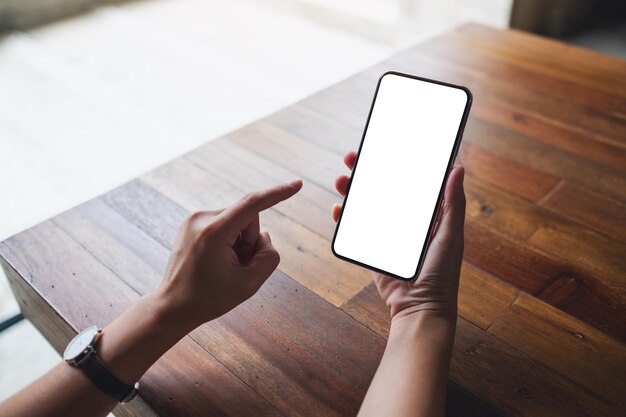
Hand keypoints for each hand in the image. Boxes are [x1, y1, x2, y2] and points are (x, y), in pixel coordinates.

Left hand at [157, 179, 302, 328]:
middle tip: (237, 267)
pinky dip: (229, 241)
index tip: (298, 184)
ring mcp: (194, 219)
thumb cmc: (209, 299)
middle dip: (251, 240)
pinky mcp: (192, 223)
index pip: (253, 204)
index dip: (278, 194)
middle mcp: (201, 218)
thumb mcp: (250, 283)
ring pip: (238, 221)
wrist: (172, 308)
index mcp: (214, 232)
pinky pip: (225, 224)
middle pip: (249, 218)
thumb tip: (263, 236)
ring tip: (224, 266)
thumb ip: (268, 255)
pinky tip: (216, 261)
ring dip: (240, 242)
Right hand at [333, 151, 464, 320]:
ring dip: (352, 190)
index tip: (382, 146)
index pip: (407, 181)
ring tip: (341, 180)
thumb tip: (458, 167)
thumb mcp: (451, 234)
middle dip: (366, 172)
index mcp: (425, 214)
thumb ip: (452, 203)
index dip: (395, 163)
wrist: (419, 307)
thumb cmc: (442, 273)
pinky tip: (339, 208)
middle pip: (382, 188)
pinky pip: (354, 229)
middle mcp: (403, 221)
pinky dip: (344, 218)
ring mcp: (386, 235)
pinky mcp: (372, 249)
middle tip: (352, 157)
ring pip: (365, 205)